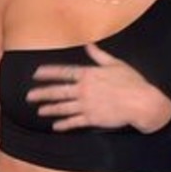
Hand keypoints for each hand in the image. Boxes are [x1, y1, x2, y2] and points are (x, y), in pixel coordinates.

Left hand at [26, 43, 170, 132]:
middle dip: (42, 93)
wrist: (141, 102)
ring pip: (63, 108)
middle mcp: (84, 90)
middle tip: (29, 96)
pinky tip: (55, 127)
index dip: (48, 73)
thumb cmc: (132, 81)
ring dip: (49, 109)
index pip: (63, 72)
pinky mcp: (92, 119)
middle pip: (58, 91)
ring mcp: (87, 105)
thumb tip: (89, 45)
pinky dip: (64, 125)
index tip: (36, 74)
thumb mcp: (116, 64)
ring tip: (39, 111)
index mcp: (89, 74)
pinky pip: (74, 122)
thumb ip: (99, 55)